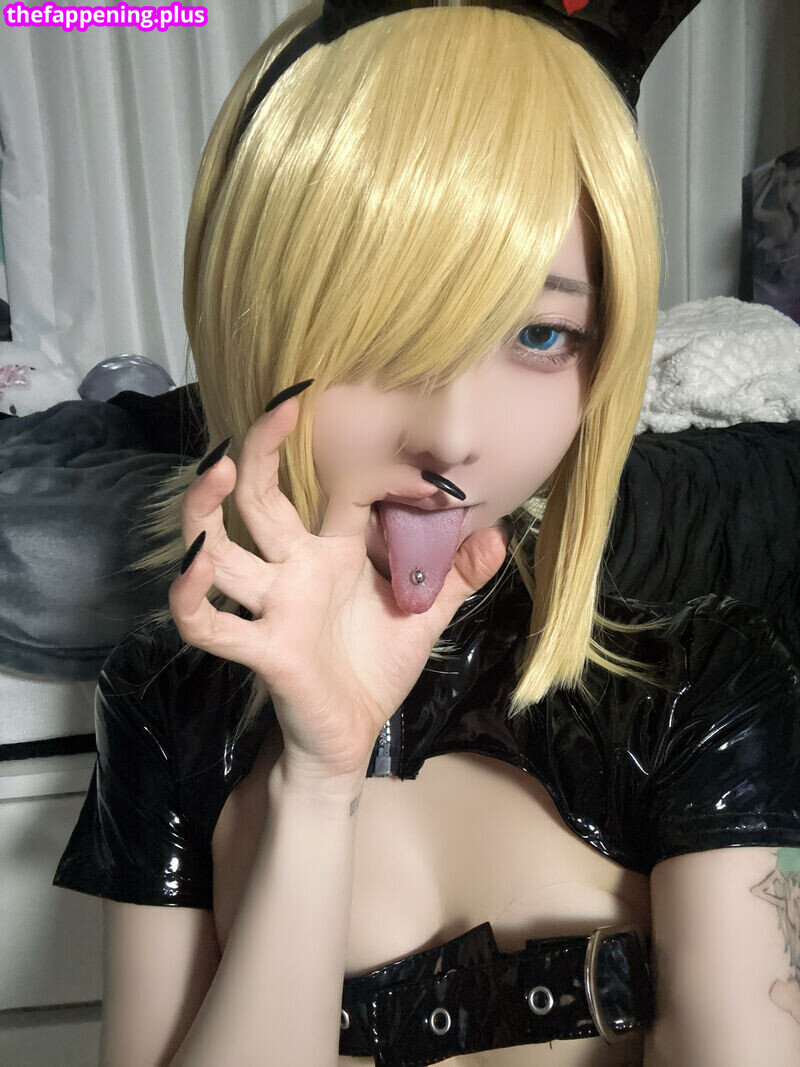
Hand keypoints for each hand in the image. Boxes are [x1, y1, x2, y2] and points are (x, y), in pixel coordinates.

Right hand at [168, 390, 509, 782]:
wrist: (352, 735)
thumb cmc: (377, 667)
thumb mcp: (426, 617)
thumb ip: (455, 576)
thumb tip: (499, 533)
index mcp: (336, 553)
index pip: (345, 492)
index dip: (380, 472)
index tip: (426, 472)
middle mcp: (297, 569)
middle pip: (263, 500)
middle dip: (262, 451)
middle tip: (278, 406)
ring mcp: (275, 607)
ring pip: (223, 550)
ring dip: (206, 513)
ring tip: (214, 472)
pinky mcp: (264, 650)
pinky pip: (212, 626)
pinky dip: (193, 601)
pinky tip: (195, 571)